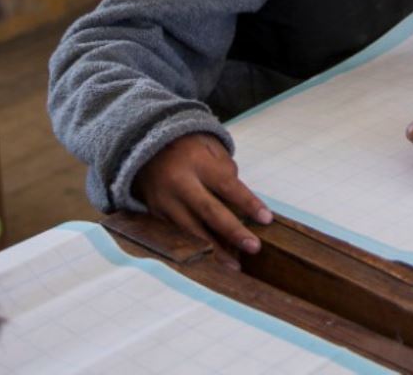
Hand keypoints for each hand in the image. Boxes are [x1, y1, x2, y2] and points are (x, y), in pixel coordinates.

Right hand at [133, 133, 271, 264]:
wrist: (146, 149)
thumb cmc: (188, 148)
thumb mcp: (210, 148)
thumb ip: (227, 171)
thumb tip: (241, 202)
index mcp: (197, 162)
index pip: (227, 185)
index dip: (248, 203)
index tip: (266, 219)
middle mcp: (179, 182)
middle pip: (209, 211)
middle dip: (233, 232)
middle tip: (254, 247)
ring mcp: (165, 200)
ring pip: (192, 231)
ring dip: (215, 250)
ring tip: (235, 265)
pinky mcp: (156, 214)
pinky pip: (179, 235)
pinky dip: (197, 248)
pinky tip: (213, 259)